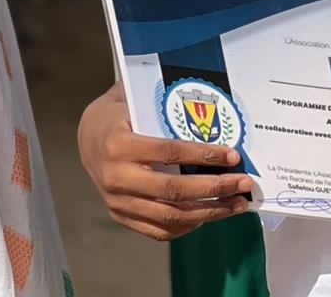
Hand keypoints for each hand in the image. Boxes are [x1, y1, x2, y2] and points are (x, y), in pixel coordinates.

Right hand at [79, 83, 254, 242]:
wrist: (86, 138)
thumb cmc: (118, 114)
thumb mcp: (133, 101)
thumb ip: (162, 109)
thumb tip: (209, 113)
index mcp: (118, 144)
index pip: (169, 152)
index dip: (203, 155)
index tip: (232, 155)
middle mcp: (116, 177)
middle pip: (174, 191)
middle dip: (215, 188)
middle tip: (243, 183)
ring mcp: (118, 202)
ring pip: (172, 216)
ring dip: (210, 212)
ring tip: (237, 204)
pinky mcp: (122, 217)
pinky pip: (161, 230)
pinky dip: (189, 225)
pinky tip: (210, 214)